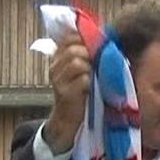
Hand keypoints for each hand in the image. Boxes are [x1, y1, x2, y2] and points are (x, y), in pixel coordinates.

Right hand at [42, 32, 90, 152]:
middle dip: (91, 54)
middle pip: (73, 50)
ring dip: (91, 68)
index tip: (98, 46)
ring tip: (95, 76)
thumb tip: (105, 40)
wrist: (67, 121)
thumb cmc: (79, 94)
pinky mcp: (65, 94)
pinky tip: (92, 88)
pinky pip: (83, 80)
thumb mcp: (80, 72)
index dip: (85, 39)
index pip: (68, 38)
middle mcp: (55, 67)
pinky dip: (91, 82)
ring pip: (77, 63)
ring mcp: (58, 80)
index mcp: (57, 58)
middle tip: (100, 63)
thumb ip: (86, 57)